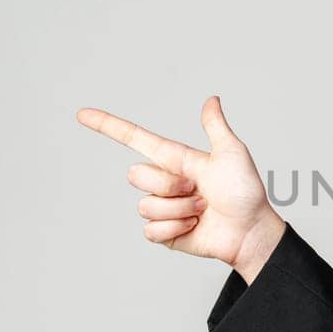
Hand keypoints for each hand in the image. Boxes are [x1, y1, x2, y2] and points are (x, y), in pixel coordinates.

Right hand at [76, 96, 283, 266]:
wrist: (250, 231)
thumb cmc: (246, 192)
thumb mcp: (232, 153)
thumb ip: (216, 127)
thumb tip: (212, 100)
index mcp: (175, 159)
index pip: (134, 139)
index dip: (108, 126)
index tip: (82, 114)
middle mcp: (164, 182)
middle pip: (136, 175)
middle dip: (169, 184)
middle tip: (199, 191)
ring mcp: (162, 208)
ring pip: (146, 205)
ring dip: (179, 209)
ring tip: (202, 210)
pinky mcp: (163, 232)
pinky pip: (151, 229)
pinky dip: (176, 228)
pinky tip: (194, 227)